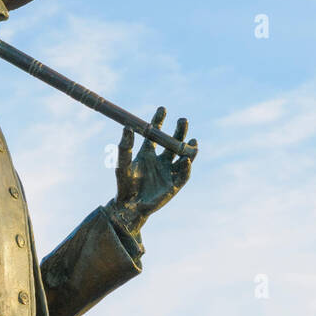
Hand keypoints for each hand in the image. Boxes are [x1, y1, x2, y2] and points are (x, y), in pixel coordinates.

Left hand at [108, 108, 196, 241]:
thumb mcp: (122, 163)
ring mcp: (168, 172)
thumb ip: (125, 146)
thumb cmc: (124, 185)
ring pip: (183, 157)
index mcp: (147, 153)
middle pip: (173, 142)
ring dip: (189, 148)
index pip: (156, 133)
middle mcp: (160, 160)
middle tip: (182, 120)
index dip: (159, 120)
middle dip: (179, 131)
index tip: (162, 109)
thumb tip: (127, 127)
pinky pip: (184, 175)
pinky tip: (186, 161)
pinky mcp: (174, 186)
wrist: (128, 206)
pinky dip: (186, 168)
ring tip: (193, 140)